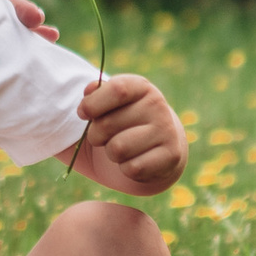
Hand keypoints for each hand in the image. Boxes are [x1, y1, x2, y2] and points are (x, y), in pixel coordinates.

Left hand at [77, 72, 187, 193]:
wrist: (159, 145)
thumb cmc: (123, 121)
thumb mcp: (108, 103)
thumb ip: (94, 95)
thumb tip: (90, 90)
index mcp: (140, 86)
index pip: (117, 90)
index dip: (92, 104)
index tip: (82, 113)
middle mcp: (156, 105)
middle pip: (107, 124)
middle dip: (96, 135)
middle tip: (105, 136)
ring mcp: (167, 130)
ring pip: (118, 149)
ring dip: (111, 153)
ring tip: (120, 148)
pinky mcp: (172, 156)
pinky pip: (132, 168)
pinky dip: (126, 169)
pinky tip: (135, 160)